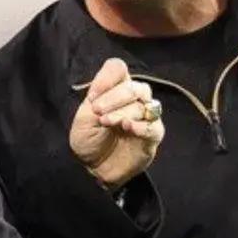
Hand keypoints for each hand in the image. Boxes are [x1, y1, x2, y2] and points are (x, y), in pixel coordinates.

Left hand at [69, 58, 164, 189]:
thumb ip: (96, 98)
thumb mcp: (83, 117)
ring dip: (124, 111)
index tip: (92, 96)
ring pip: (144, 104)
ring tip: (107, 122)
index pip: (118, 69)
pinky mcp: (153, 136)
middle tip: (98, 111)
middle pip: (134, 86)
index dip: (107, 77)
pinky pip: (154, 126)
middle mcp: (133, 100)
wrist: (92, 168)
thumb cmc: (88, 140)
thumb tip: (107, 86)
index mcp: (114, 89)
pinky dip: (141, 125)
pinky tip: (128, 127)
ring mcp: (145, 118)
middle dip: (115, 96)